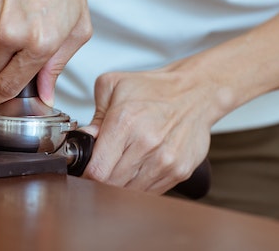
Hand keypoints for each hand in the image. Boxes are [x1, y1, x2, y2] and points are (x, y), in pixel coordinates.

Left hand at [80, 66, 214, 193]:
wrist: (195, 92)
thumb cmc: (153, 89)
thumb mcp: (112, 86)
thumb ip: (94, 115)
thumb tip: (84, 137)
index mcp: (125, 122)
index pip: (97, 169)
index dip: (86, 174)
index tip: (85, 170)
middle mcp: (146, 144)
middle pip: (111, 184)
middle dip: (101, 178)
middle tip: (101, 166)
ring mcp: (165, 161)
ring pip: (130, 191)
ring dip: (120, 184)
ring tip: (121, 165)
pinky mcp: (180, 171)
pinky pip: (151, 192)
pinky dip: (139, 185)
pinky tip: (138, 168)